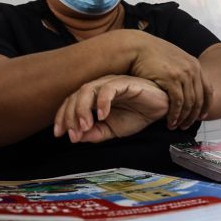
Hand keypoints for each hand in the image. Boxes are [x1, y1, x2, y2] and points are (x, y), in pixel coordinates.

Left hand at [53, 75, 169, 142]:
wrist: (160, 109)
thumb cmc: (137, 114)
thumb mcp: (113, 130)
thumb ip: (95, 134)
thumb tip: (77, 138)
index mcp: (94, 97)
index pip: (70, 103)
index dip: (62, 117)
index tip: (60, 134)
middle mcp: (99, 87)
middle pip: (75, 95)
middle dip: (70, 115)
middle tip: (73, 134)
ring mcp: (111, 83)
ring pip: (88, 89)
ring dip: (82, 108)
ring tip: (86, 126)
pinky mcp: (125, 82)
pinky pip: (109, 88)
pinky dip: (103, 102)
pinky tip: (103, 115)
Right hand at [128, 33, 213, 129]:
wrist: (137, 47)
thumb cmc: (151, 55)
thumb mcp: (174, 60)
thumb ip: (183, 71)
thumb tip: (187, 84)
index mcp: (195, 65)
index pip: (208, 89)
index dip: (206, 105)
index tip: (201, 116)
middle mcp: (192, 69)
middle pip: (199, 99)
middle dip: (194, 115)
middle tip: (187, 126)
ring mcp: (183, 74)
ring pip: (189, 103)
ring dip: (184, 118)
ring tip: (177, 126)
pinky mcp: (172, 79)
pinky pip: (178, 103)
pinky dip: (175, 115)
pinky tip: (170, 121)